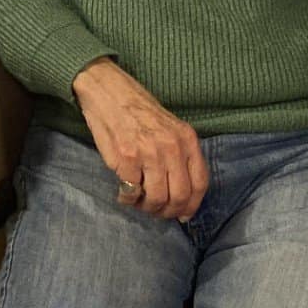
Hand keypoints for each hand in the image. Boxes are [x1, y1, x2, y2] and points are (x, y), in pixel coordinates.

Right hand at [70, 59, 208, 220]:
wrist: (109, 92)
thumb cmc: (138, 111)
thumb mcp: (170, 127)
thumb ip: (180, 156)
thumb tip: (183, 196)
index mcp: (187, 139)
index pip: (199, 183)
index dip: (192, 205)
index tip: (183, 214)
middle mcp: (172, 147)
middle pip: (179, 196)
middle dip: (168, 211)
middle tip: (157, 211)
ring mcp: (149, 154)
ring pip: (157, 198)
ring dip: (147, 207)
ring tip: (139, 202)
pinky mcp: (126, 159)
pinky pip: (132, 192)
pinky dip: (128, 199)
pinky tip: (124, 192)